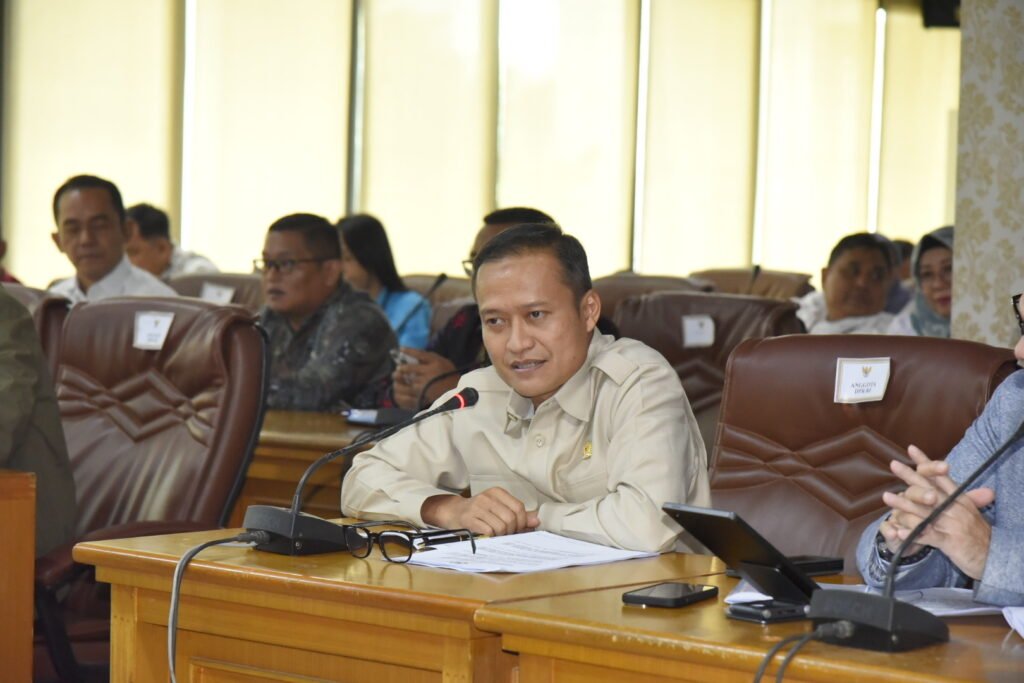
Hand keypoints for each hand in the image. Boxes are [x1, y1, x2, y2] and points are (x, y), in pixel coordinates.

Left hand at [390, 348, 457, 408]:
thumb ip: (432, 358)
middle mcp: (430, 372)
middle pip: (410, 368)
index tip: (400, 349)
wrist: (459, 396)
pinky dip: (407, 389)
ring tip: (400, 379)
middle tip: (398, 368)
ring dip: (403, 379)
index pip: (420, 354)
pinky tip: (406, 388)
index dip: (409, 351)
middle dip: (403, 368)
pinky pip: (411, 391)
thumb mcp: (446, 363)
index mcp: (437, 362)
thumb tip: (415, 355)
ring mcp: (426, 385)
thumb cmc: (452, 377)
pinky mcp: (424, 395)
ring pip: (409, 380)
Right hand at [421, 487, 539, 536]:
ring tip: (496, 535)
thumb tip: (537, 520)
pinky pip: (489, 531)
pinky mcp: (468, 518)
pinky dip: (491, 537)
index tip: (517, 529)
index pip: (519, 507)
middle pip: (511, 518)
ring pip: (501, 526)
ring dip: (501, 536)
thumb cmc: (478, 513)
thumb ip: (518, 515)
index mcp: (497, 492)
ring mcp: (477, 507)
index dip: (522, 522)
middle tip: (506, 535)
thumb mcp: (498, 509)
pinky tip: (487, 536)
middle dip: (512, 531)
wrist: (452, 513)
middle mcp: (487, 497)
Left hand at [879, 445, 994, 578]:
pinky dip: (913, 533)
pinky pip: (928, 536)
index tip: (911, 449)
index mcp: (960, 500)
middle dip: (911, 477)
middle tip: (894, 464)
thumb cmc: (978, 535)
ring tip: (886, 497)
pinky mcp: (950, 543)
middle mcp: (956, 509)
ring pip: (925, 512)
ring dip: (904, 504)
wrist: (994, 558)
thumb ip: (954, 497)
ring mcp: (953, 525)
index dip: (926, 463)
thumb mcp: (969, 512)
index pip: (941, 477)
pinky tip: (898, 531)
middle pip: (930, 489)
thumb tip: (939, 481)